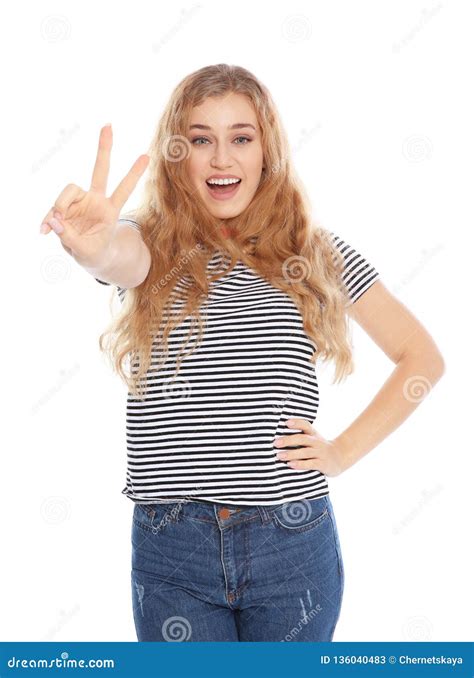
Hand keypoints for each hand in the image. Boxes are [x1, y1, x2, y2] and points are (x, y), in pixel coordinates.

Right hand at [39, 124, 148, 267]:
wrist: (89, 256)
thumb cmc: (94, 252)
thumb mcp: (85, 251)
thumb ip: (69, 237)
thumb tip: (54, 219)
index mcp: (110, 210)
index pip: (124, 189)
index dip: (133, 175)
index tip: (146, 157)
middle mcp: (96, 200)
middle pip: (100, 170)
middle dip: (104, 149)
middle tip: (109, 125)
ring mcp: (80, 201)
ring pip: (67, 193)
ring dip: (60, 207)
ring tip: (56, 226)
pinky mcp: (65, 207)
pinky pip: (53, 209)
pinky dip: (48, 221)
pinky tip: (43, 231)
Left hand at [274, 418, 347, 476]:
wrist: (340, 457)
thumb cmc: (319, 448)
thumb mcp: (313, 438)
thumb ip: (299, 436)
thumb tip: (277, 437)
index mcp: (313, 434)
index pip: (306, 425)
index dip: (297, 423)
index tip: (286, 422)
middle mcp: (317, 442)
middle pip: (302, 438)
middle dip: (288, 440)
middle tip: (275, 443)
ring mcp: (320, 453)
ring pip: (305, 452)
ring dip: (291, 454)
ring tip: (279, 456)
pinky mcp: (323, 464)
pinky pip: (311, 463)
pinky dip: (300, 464)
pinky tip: (290, 465)